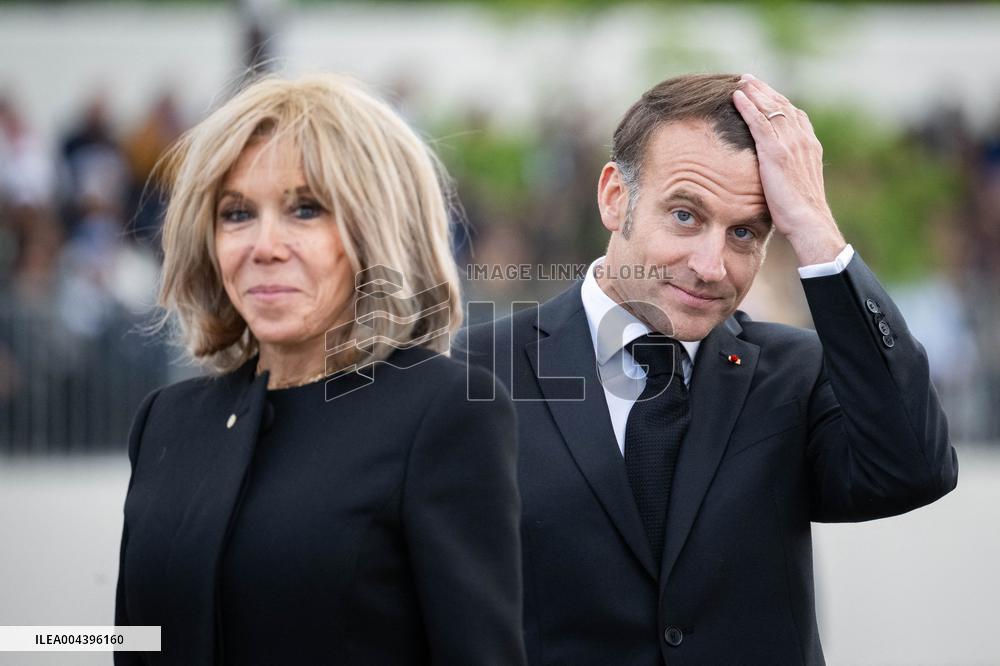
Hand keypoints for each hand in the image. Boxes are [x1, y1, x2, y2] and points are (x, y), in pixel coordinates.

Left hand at [732, 74, 844, 265]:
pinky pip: (759, 122)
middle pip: (781, 106)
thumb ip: (788, 169)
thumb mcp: (795, 183)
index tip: (763, 92)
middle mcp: (802, 139)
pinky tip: (736, 96)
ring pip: (770, 109)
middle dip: (764, 90)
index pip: (793, 114)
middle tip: (748, 79)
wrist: (808, 220)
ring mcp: (790, 143)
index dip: (777, 101)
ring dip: (754, 92)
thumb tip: (775, 171)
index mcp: (809, 145)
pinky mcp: (776, 152)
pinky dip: (747, 106)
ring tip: (740, 81)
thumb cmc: (799, 211)